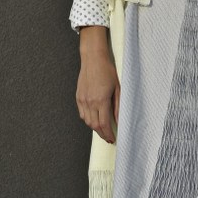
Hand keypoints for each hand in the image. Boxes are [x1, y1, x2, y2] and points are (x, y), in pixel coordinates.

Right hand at [75, 26, 119, 143]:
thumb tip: (119, 120)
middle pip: (94, 125)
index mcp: (101, 100)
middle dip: (102, 134)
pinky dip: (88, 120)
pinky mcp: (78, 97)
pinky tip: (94, 119)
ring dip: (95, 128)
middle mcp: (90, 102)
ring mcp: (82, 100)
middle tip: (108, 137)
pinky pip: (82, 114)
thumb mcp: (117, 88)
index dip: (108, 134)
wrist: (93, 59)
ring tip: (103, 130)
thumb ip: (118, 106)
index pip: (104, 124)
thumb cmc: (107, 71)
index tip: (113, 139)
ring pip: (87, 121)